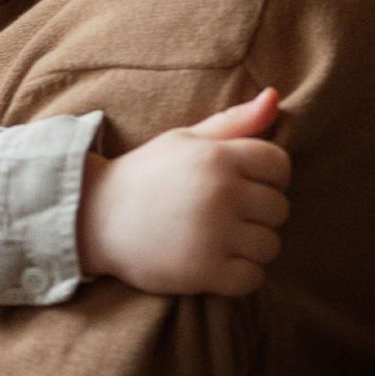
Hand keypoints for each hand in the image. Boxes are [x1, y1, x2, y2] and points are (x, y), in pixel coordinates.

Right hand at [75, 91, 289, 298]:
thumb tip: (274, 97)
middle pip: (279, 209)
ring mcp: (213, 234)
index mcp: (218, 156)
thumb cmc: (147, 175)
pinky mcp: (204, 271)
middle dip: (259, 214)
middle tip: (228, 216)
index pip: (280, 166)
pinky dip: (240, 276)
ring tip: (223, 240)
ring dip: (252, 248)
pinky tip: (218, 264)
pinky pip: (252, 278)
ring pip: (270, 246)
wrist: (94, 217)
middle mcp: (220, 193)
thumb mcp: (185, 140)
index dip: (269, 178)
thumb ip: (234, 122)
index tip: (244, 187)